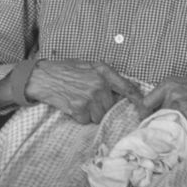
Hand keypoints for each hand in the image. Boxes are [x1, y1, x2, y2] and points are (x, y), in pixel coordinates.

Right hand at [25, 59, 142, 124]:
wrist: (42, 77)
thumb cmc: (65, 70)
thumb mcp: (88, 65)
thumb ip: (107, 75)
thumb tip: (128, 88)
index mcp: (103, 72)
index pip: (127, 87)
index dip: (138, 99)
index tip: (144, 108)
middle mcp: (99, 85)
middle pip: (110, 107)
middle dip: (102, 107)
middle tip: (88, 99)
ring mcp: (89, 98)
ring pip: (99, 116)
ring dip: (91, 114)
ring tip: (79, 102)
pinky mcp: (79, 109)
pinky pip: (86, 121)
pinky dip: (80, 117)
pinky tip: (72, 106)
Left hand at [138, 73, 186, 133]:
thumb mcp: (182, 82)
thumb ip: (165, 93)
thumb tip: (151, 110)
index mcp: (168, 85)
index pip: (145, 104)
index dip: (145, 114)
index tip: (148, 119)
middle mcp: (172, 96)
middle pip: (154, 117)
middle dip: (157, 123)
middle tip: (160, 128)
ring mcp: (183, 110)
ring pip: (166, 126)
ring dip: (169, 130)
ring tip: (176, 129)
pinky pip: (181, 131)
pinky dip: (182, 133)